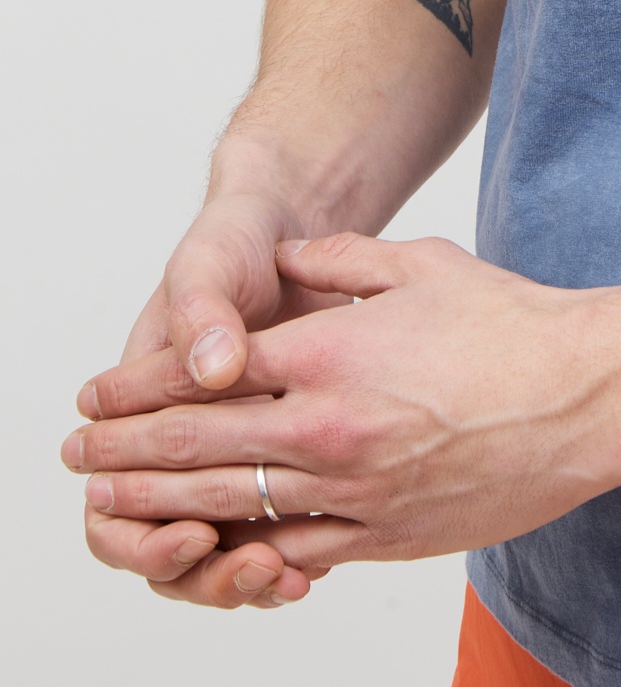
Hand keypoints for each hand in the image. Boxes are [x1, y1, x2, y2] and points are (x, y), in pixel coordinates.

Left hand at [65, 235, 620, 602]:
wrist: (586, 394)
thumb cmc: (511, 321)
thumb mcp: (417, 262)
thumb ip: (340, 260)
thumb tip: (293, 259)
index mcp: (331, 353)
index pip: (206, 375)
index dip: (139, 387)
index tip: (98, 392)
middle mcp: (330, 427)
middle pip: (198, 448)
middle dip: (125, 451)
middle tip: (78, 453)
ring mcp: (357, 491)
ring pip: (232, 508)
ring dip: (161, 508)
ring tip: (115, 506)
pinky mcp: (388, 536)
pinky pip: (297, 552)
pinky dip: (248, 551)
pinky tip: (214, 547)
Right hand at [75, 193, 350, 607]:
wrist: (286, 227)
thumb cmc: (232, 245)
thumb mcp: (210, 266)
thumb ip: (205, 311)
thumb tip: (214, 368)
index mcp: (143, 414)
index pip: (113, 510)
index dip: (144, 539)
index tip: (195, 534)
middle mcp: (180, 448)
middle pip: (166, 552)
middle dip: (206, 576)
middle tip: (256, 569)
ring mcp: (228, 457)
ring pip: (218, 553)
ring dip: (244, 578)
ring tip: (288, 579)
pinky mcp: (278, 457)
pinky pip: (269, 531)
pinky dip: (287, 556)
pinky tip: (321, 563)